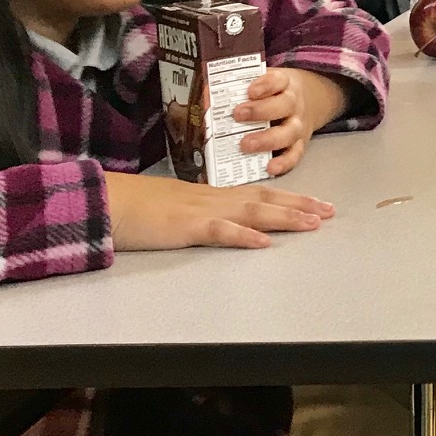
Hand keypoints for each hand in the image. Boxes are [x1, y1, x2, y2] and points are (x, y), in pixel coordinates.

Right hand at [105, 168, 333, 250]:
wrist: (104, 201)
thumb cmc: (135, 207)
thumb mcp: (175, 208)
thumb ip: (200, 213)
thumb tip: (222, 222)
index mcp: (211, 196)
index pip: (259, 193)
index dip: (290, 198)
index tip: (317, 204)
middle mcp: (213, 199)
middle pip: (265, 199)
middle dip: (301, 206)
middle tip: (331, 211)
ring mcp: (200, 211)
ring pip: (252, 212)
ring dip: (285, 217)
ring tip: (313, 223)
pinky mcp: (184, 227)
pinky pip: (218, 231)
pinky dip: (242, 236)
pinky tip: (263, 242)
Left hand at [233, 67, 349, 175]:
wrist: (309, 98)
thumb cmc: (273, 91)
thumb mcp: (263, 80)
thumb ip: (236, 85)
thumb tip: (205, 93)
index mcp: (284, 83)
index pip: (277, 80)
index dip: (264, 85)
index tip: (250, 90)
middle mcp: (294, 103)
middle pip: (283, 105)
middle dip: (260, 110)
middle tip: (238, 114)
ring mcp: (299, 124)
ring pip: (288, 132)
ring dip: (267, 139)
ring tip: (245, 144)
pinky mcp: (300, 143)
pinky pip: (295, 154)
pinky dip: (284, 163)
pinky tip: (269, 168)